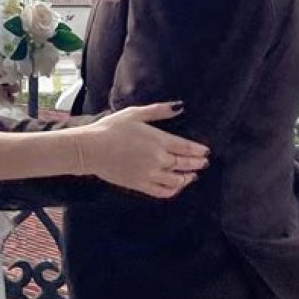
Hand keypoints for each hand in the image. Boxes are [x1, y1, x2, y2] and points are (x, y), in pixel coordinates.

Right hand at [82, 103, 209, 198]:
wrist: (91, 148)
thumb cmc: (111, 128)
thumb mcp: (135, 113)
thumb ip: (159, 111)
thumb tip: (180, 106)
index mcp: (158, 140)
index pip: (186, 148)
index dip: (199, 151)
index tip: (206, 151)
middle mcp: (157, 159)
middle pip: (184, 164)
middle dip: (197, 164)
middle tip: (204, 163)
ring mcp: (149, 174)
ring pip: (177, 181)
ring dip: (188, 178)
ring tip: (192, 175)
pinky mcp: (140, 185)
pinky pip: (163, 192)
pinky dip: (173, 190)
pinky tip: (176, 186)